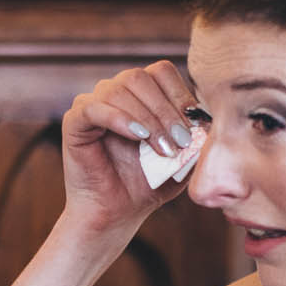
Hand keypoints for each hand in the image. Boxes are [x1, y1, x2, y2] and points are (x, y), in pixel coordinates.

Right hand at [59, 61, 201, 237]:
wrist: (118, 213)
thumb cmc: (150, 183)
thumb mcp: (184, 156)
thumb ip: (197, 133)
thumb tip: (211, 116)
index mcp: (141, 94)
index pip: (160, 71)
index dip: (180, 94)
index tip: (195, 126)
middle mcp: (115, 93)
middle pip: (140, 77)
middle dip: (166, 109)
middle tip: (180, 141)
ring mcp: (93, 105)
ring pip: (119, 89)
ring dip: (147, 119)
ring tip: (162, 150)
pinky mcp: (74, 122)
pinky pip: (93, 107)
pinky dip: (118, 118)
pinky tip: (137, 136)